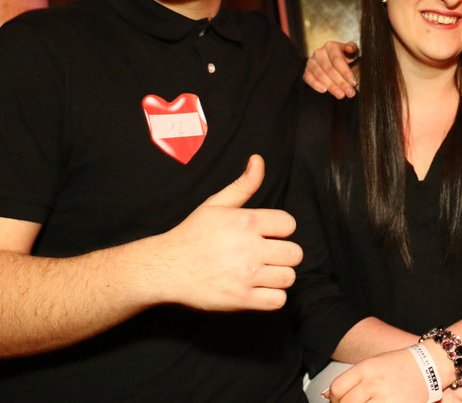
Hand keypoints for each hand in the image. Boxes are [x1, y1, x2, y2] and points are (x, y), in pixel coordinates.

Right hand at [153, 154, 302, 310]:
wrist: (165, 267)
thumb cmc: (192, 234)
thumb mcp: (216, 204)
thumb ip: (243, 184)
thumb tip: (258, 160)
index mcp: (246, 221)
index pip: (289, 225)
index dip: (281, 230)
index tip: (268, 235)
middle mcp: (249, 248)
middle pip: (295, 253)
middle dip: (284, 255)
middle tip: (268, 256)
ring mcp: (246, 275)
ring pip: (288, 277)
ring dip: (278, 276)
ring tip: (263, 273)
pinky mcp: (241, 299)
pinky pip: (277, 301)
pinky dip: (272, 297)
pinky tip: (260, 289)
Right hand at [304, 41, 359, 98]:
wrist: (335, 60)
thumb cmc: (344, 56)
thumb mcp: (352, 51)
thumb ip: (353, 48)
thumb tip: (349, 49)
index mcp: (331, 46)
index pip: (337, 60)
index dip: (346, 72)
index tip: (353, 83)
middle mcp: (319, 53)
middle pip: (330, 69)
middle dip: (341, 82)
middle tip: (349, 92)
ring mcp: (311, 62)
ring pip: (320, 75)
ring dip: (331, 86)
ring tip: (340, 94)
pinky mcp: (306, 71)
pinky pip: (308, 78)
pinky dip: (315, 85)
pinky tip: (324, 90)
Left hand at [323, 348, 426, 401]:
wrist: (429, 365)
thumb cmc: (399, 365)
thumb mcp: (373, 364)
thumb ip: (352, 378)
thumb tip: (327, 394)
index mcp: (366, 368)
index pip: (337, 388)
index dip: (333, 399)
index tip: (337, 401)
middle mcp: (374, 382)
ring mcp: (386, 397)